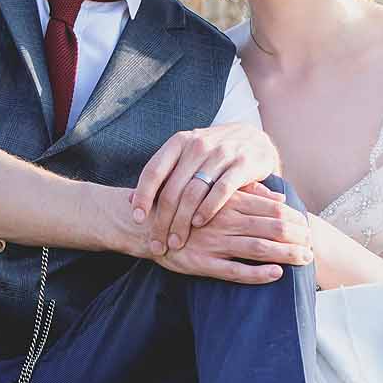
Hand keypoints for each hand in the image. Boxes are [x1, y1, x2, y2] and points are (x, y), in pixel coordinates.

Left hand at [129, 124, 281, 255]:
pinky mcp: (242, 164)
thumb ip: (163, 175)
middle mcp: (198, 145)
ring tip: (175, 241)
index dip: (142, 196)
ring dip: (182, 222)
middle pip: (172, 189)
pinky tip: (199, 224)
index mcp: (179, 142)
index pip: (153, 171)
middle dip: (162, 221)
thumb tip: (127, 199)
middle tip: (156, 243)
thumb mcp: (187, 156)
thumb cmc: (214, 154)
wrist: (256, 139)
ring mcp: (221, 154)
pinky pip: (221, 191)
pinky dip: (208, 209)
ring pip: (193, 193)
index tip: (136, 219)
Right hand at [147, 183, 311, 283]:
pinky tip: (277, 274)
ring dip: (286, 254)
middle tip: (312, 245)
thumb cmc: (185, 207)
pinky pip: (235, 270)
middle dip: (297, 237)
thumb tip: (280, 197)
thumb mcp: (215, 194)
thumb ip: (248, 193)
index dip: (294, 218)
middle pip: (271, 227)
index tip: (307, 226)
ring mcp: (214, 243)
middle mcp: (225, 220)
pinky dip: (258, 273)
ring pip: (258, 248)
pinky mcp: (202, 264)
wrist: (144, 224)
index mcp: (229, 201)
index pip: (272, 208)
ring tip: (305, 259)